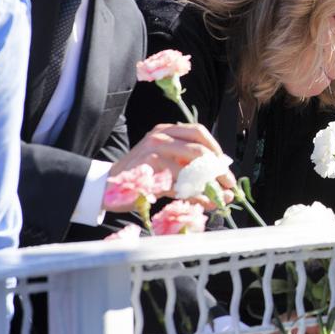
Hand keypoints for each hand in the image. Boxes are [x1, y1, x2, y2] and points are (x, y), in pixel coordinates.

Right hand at [105, 124, 234, 211]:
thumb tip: (223, 181)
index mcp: (166, 130)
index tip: (225, 167)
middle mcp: (160, 136)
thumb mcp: (166, 164)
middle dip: (218, 169)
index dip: (216, 150)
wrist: (106, 185)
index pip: (199, 132)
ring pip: (191, 168)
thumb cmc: (141, 175)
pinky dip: (193, 196)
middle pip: (199, 149)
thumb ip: (190, 166)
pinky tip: (200, 203)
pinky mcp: (149, 170)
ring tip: (217, 197)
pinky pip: (179, 184)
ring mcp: (153, 151)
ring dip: (208, 185)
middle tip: (228, 184)